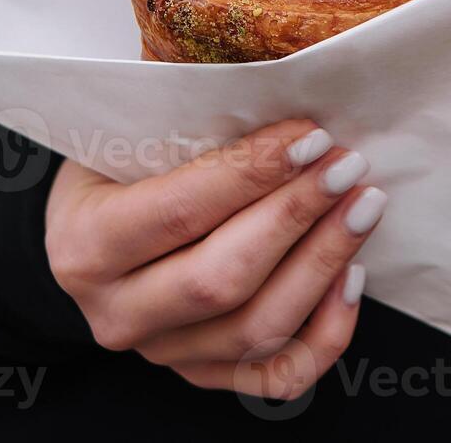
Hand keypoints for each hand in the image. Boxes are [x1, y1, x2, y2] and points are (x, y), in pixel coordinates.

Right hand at [44, 120, 385, 397]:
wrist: (95, 232)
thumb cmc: (120, 168)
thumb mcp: (131, 132)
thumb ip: (190, 113)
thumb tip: (277, 77)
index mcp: (88, 243)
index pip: (180, 210)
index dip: (252, 173)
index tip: (310, 136)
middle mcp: (118, 312)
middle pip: (222, 278)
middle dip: (296, 216)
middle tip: (346, 166)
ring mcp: (163, 353)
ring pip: (258, 328)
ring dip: (323, 263)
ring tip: (362, 205)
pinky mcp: (204, 374)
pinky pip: (280, 374)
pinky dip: (327, 331)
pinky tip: (352, 275)